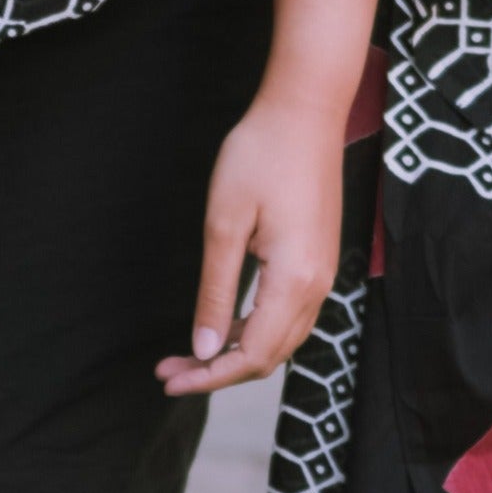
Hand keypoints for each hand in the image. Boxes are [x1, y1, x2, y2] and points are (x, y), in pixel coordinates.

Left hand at [157, 90, 346, 397]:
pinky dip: (255, 330)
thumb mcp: (223, 225)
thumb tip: (203, 345)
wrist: (306, 111)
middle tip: (167, 370)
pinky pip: (289, 315)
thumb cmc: (260, 156)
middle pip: (269, 355)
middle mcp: (318, 285)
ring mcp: (323, 274)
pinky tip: (223, 323)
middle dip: (217, 371)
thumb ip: (215, 291)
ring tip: (187, 352)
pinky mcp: (319, 260)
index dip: (209, 376)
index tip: (168, 380)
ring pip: (281, 339)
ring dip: (235, 352)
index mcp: (294, 280)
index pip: (252, 355)